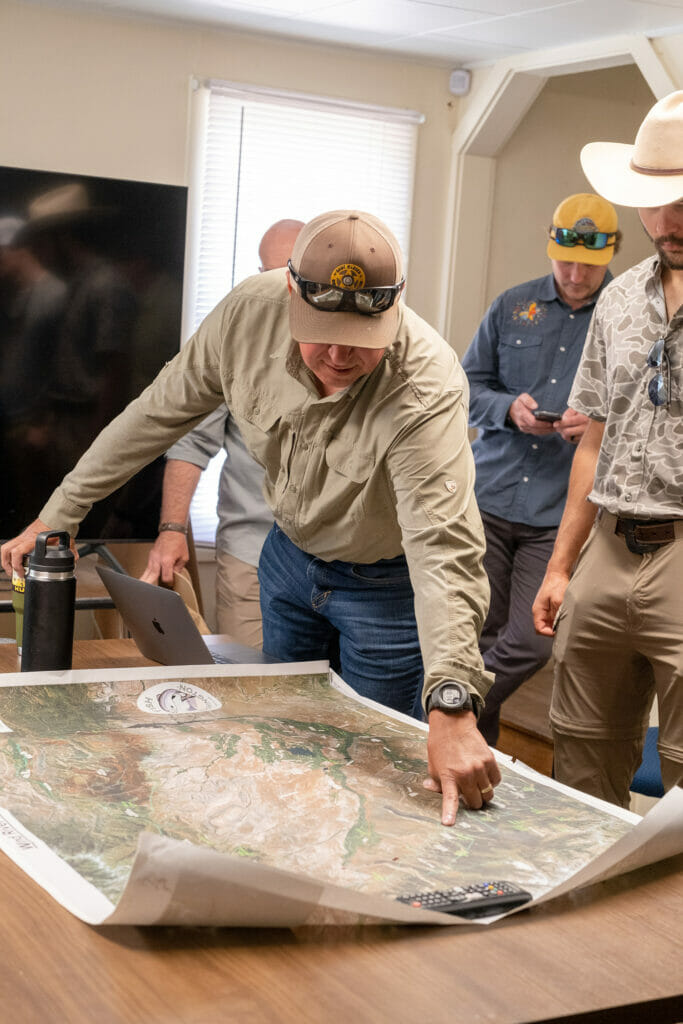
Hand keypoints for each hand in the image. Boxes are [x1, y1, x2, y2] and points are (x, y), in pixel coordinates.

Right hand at [1, 518, 76, 577]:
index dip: (16, 565)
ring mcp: (22, 536)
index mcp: (33, 539)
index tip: (22, 573)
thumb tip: (74, 560)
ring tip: (12, 570)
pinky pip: (11, 545)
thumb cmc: (60, 524)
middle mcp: (25, 537)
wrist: (57, 514)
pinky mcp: (23, 536)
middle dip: (7, 565)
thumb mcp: (66, 540)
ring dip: (6, 560)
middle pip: (6, 550)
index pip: (17, 552)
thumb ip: (71, 551)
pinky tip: (17, 561)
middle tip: (14, 574)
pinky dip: (11, 554)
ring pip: (6, 548)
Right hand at [140, 531, 188, 585]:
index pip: (166, 578)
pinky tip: (145, 580)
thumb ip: (179, 568)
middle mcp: (158, 560)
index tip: (171, 583)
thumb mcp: (184, 557)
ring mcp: (152, 558)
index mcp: (167, 561)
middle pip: (151, 577)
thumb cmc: (178, 542)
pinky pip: (147, 568)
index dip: (169, 582)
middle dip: (149, 586)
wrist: (172, 531)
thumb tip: (174, 576)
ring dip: (145, 581)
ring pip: (146, 573)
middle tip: (147, 593)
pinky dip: (146, 574)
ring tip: (141, 589)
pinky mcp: (150, 556)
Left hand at [423, 710, 500, 825]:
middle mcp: (466, 773)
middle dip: (473, 802)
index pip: (450, 800)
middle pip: (477, 802)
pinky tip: (483, 775)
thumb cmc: (441, 746)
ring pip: (488, 794)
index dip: (450, 813)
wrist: (453, 724)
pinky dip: (491, 782)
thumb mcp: (433, 766)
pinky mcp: (490, 760)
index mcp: (449, 776)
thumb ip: (436, 783)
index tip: (448, 824)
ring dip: (483, 793)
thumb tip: (433, 791)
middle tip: (467, 794)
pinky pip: (496, 781)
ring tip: (476, 784)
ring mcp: (479, 767)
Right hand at [507, 393, 555, 435]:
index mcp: (522, 415)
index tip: (551, 423)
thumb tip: (535, 406)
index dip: (542, 423)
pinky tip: (550, 430)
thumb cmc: (519, 403)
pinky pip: (536, 432)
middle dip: (547, 428)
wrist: (510, 411)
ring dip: (546, 431)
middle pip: (536, 428)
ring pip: (536, 432)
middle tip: (557, 426)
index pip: (533, 422)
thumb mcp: (522, 397)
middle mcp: (522, 423)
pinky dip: (544, 432)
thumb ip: (528, 400)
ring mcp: (524, 428)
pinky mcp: (526, 430)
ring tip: (556, 429)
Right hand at [532, 568, 569, 635]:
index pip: (539, 629)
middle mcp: (540, 612)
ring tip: (566, 621)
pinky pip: (554, 618)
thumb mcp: (558, 600)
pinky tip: (567, 616)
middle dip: (554, 630)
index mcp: (538, 610)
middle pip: (544, 628)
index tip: (559, 631)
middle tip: (564, 628)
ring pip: (550, 624)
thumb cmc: (556, 584)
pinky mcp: (551, 607)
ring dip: (557, 625)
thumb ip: (557, 613)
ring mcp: (545, 610)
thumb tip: (560, 625)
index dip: (549, 633)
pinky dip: (560, 619)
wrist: (557, 573)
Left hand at [555, 408, 588, 445]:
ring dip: (564, 434)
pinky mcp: (584, 441)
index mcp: (584, 418)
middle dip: (560, 429)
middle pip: (568, 432)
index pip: (570, 422)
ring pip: (569, 438)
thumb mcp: (578, 409)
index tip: (555, 424)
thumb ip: (569, 413)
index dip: (561, 423)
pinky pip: (573, 441)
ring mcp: (585, 436)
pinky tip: (570, 432)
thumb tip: (562, 420)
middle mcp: (586, 428)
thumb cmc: (586, 413)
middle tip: (557, 426)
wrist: (597, 419)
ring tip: (564, 429)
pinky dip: (569, 437)